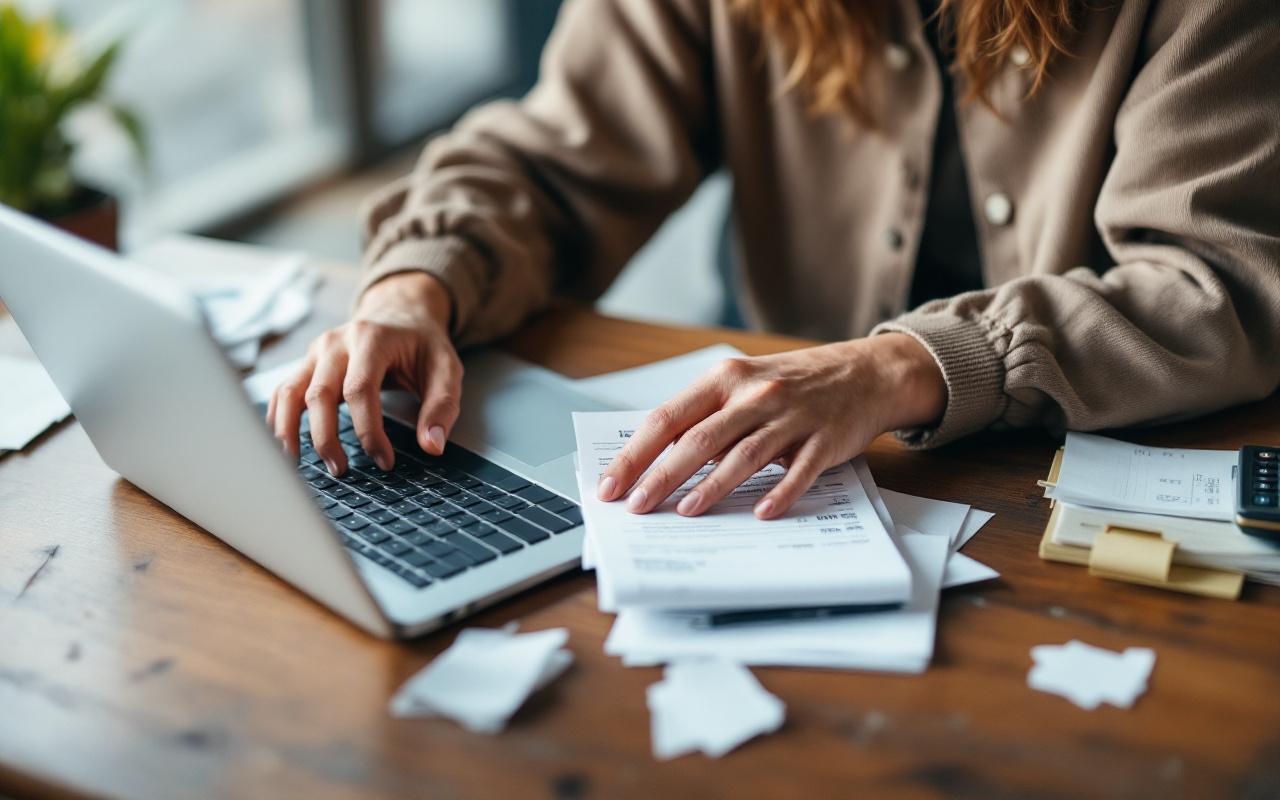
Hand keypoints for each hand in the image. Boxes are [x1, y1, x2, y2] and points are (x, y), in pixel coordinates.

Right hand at [267, 272, 460, 476]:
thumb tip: (433, 445)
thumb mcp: (446, 368)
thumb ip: (442, 406)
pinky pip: (283, 392)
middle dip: (325, 438)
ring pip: (290, 392)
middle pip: (319, 393)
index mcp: (372, 340)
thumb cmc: (422, 344)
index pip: (360, 390)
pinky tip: (284, 444)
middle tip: (340, 470)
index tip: (384, 461)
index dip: (369, 430)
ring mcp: (316, 352)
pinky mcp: (307, 364)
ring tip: (294, 464)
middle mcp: (337, 343)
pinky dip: (278, 418)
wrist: (399, 314)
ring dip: (288, 430)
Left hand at [596, 333, 945, 518]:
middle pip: (699, 439)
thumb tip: (654, 460)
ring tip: (686, 512)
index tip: (611, 485)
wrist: (865, 372)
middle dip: (662, 476)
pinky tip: (762, 513)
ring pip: (744, 454)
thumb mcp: (743, 385)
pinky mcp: (824, 438)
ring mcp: (791, 416)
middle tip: (637, 507)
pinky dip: (780, 492)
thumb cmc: (793, 384)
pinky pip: (799, 469)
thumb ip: (705, 416)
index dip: (636, 454)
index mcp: (724, 379)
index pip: (667, 418)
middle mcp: (754, 394)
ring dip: (712, 486)